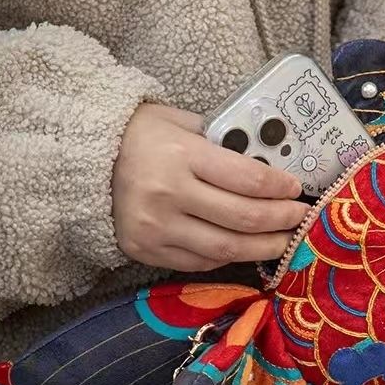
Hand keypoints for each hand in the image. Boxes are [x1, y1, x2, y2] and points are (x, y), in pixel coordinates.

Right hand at [112, 103, 308, 271]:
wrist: (83, 160)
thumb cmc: (140, 135)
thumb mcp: (182, 123)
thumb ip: (223, 143)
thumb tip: (268, 165)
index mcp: (181, 156)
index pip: (246, 179)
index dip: (279, 188)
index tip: (296, 189)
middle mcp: (168, 195)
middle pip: (243, 219)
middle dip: (281, 221)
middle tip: (300, 218)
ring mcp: (156, 228)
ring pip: (225, 249)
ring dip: (263, 248)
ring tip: (284, 242)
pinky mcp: (146, 251)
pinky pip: (200, 262)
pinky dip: (228, 256)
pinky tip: (244, 247)